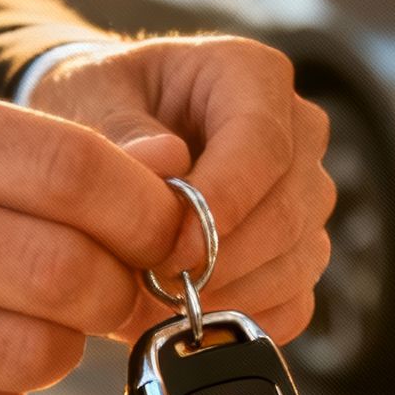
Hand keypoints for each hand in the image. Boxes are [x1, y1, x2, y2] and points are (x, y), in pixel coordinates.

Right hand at [0, 73, 180, 394]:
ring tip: (27, 321)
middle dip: (114, 288)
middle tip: (109, 287)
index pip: (68, 170)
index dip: (146, 210)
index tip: (166, 229)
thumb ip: (35, 152)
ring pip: (32, 354)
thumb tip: (172, 171)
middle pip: (62, 270)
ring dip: (59, 348)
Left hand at [26, 37, 332, 345]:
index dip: (222, 205)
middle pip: (286, 212)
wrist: (107, 135)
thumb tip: (162, 165)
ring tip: (155, 303)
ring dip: (227, 295)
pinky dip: (241, 319)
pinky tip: (185, 315)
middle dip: (218, 262)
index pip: (262, 144)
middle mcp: (297, 132)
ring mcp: (305, 194)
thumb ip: (121, 130)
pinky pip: (293, 302)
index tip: (170, 250)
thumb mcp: (89, 98)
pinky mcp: (299, 250)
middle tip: (149, 286)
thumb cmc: (100, 104)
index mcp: (252, 75)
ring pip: (296, 261)